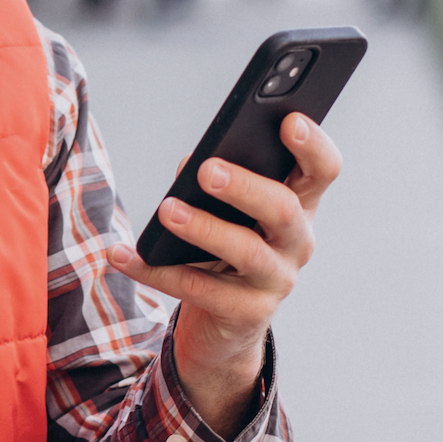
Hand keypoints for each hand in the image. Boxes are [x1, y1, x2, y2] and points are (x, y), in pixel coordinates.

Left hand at [106, 113, 342, 435]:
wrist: (224, 321)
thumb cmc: (224, 244)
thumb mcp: (224, 209)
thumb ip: (212, 179)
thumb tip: (191, 166)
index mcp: (298, 204)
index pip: (321, 171)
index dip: (313, 146)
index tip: (289, 120)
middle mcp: (297, 242)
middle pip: (284, 209)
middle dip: (245, 186)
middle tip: (207, 170)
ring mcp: (276, 280)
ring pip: (246, 250)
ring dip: (203, 228)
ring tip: (167, 210)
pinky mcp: (247, 313)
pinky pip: (199, 289)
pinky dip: (155, 271)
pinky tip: (121, 255)